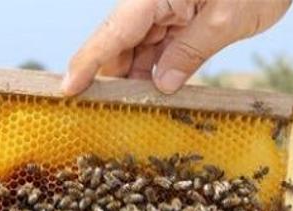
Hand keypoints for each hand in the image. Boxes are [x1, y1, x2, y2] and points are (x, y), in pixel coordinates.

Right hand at [62, 0, 291, 95]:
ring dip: (135, 83)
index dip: (87, 62)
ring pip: (137, 53)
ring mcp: (165, 13)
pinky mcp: (179, 23)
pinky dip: (156, 76)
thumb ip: (190, 53)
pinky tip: (153, 99)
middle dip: (111, 80)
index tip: (67, 89)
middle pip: (119, 45)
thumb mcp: (226, 19)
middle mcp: (153, 3)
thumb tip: (160, 87)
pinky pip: (158, 53)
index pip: (113, 32)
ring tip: (129, 115)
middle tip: (99, 117)